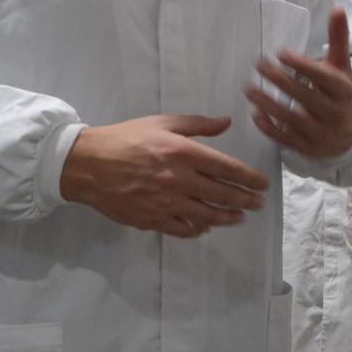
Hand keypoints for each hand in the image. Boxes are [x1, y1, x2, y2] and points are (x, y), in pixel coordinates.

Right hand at [59, 114, 269, 238]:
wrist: (88, 164)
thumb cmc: (125, 138)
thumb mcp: (161, 122)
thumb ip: (197, 124)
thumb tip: (226, 123)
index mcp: (182, 152)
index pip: (227, 169)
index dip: (250, 179)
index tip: (263, 184)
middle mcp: (179, 180)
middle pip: (222, 195)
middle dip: (245, 201)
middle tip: (257, 204)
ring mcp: (166, 203)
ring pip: (207, 216)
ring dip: (227, 218)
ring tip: (238, 218)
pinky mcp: (153, 220)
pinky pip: (183, 229)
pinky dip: (198, 229)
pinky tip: (205, 226)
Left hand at [247, 7, 351, 158]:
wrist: (350, 135)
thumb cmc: (339, 93)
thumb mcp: (341, 67)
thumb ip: (337, 39)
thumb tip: (337, 8)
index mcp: (343, 89)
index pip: (322, 77)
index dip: (302, 65)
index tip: (280, 53)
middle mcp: (334, 111)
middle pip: (304, 96)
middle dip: (279, 80)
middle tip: (258, 65)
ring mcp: (321, 132)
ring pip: (292, 118)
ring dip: (269, 104)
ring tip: (249, 89)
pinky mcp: (307, 147)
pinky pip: (287, 139)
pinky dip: (270, 128)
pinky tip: (255, 114)